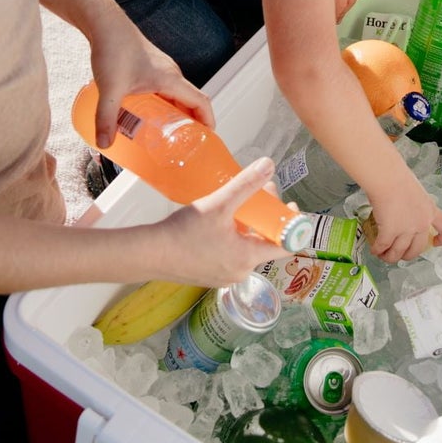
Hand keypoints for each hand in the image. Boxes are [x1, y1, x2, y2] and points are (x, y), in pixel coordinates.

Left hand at [86, 12, 213, 147]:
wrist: (105, 23)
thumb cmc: (114, 48)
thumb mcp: (109, 89)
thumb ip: (106, 118)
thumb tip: (105, 143)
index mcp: (171, 80)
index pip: (201, 102)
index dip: (208, 122)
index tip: (207, 139)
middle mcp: (171, 74)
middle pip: (191, 102)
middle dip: (191, 124)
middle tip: (184, 144)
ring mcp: (162, 70)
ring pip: (177, 96)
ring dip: (177, 114)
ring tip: (167, 134)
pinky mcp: (151, 68)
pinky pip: (166, 89)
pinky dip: (165, 105)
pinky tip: (148, 114)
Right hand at [154, 158, 286, 285]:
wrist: (150, 254)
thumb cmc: (184, 232)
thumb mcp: (220, 203)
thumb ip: (246, 184)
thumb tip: (269, 165)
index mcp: (248, 258)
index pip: (285, 246)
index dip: (292, 226)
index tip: (289, 207)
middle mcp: (240, 272)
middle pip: (264, 244)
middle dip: (265, 220)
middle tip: (258, 196)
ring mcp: (224, 277)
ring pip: (246, 250)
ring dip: (247, 229)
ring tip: (236, 207)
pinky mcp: (209, 276)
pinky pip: (230, 256)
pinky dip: (232, 240)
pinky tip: (219, 224)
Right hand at [364, 172, 441, 262]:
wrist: (387, 178)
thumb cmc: (399, 178)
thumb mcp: (415, 193)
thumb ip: (414, 206)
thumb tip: (402, 209)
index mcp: (431, 211)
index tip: (436, 243)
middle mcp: (422, 224)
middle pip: (418, 248)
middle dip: (408, 255)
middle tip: (399, 254)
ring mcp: (406, 230)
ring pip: (399, 251)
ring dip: (391, 257)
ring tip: (383, 256)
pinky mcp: (390, 232)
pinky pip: (383, 246)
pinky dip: (378, 250)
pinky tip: (374, 250)